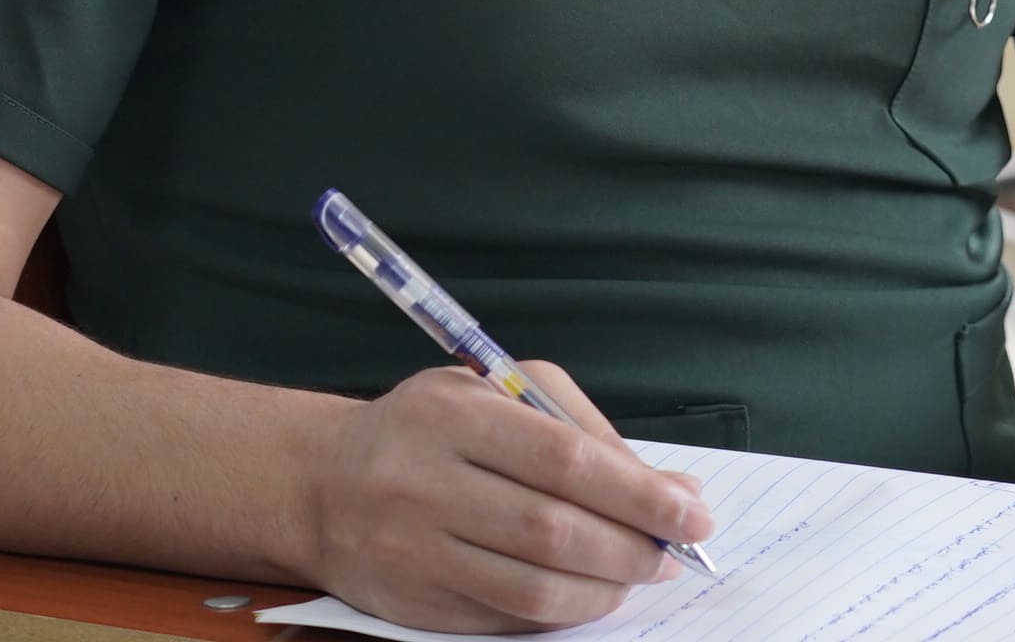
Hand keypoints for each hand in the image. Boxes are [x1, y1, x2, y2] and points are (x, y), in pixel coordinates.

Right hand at [301, 361, 715, 632]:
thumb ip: (584, 433)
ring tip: (634, 576)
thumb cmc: (430, 430)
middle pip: (553, 530)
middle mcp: (424, 482)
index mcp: (452, 415)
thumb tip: (674, 491)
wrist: (322, 484)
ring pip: (532, 589)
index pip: (565, 460)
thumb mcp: (497, 395)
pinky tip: (583, 594)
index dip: (639, 494)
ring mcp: (413, 550)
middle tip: (670, 553)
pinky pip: (503, 620)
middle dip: (630, 548)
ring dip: (602, 590)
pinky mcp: (411, 605)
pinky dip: (559, 613)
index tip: (692, 512)